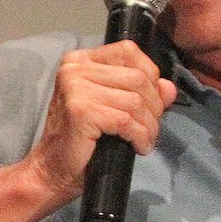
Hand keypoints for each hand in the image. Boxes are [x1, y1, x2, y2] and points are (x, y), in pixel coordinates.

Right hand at [16, 40, 176, 204]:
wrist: (51, 170)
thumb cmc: (80, 139)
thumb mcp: (113, 108)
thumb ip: (141, 93)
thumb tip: (169, 88)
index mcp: (79, 60)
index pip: (128, 51)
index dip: (150, 76)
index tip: (149, 103)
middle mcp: (74, 68)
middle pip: (137, 78)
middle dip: (153, 107)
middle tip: (148, 128)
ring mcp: (75, 88)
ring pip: (135, 101)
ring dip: (148, 126)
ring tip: (143, 140)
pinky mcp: (81, 111)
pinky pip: (126, 121)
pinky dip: (139, 136)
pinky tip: (137, 147)